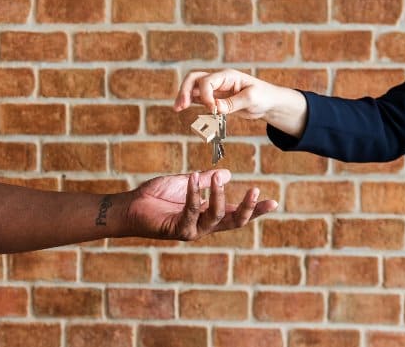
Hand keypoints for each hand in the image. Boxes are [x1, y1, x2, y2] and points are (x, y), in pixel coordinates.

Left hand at [124, 170, 276, 240]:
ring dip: (218, 195)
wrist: (130, 207)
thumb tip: (227, 174)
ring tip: (217, 179)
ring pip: (215, 216)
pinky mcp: (178, 230)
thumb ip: (205, 181)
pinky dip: (195, 193)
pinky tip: (195, 178)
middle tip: (256, 192)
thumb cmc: (155, 196)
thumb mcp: (185, 183)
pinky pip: (192, 210)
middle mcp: (203, 226)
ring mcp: (192, 230)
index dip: (255, 209)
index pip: (236, 214)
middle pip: (234, 222)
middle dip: (248, 210)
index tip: (274, 202)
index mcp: (207, 215)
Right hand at [174, 69, 307, 136]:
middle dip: (185, 90)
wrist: (269, 103)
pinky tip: (183, 108)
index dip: (205, 96)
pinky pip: (198, 98)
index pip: (207, 81)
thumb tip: (215, 108)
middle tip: (180, 105)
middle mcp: (219, 80)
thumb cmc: (264, 97)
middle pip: (194, 79)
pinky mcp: (216, 99)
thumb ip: (233, 103)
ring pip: (193, 88)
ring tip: (177, 108)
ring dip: (183, 96)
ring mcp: (216, 89)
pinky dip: (190, 102)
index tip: (213, 110)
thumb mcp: (252, 99)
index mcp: (227, 76)